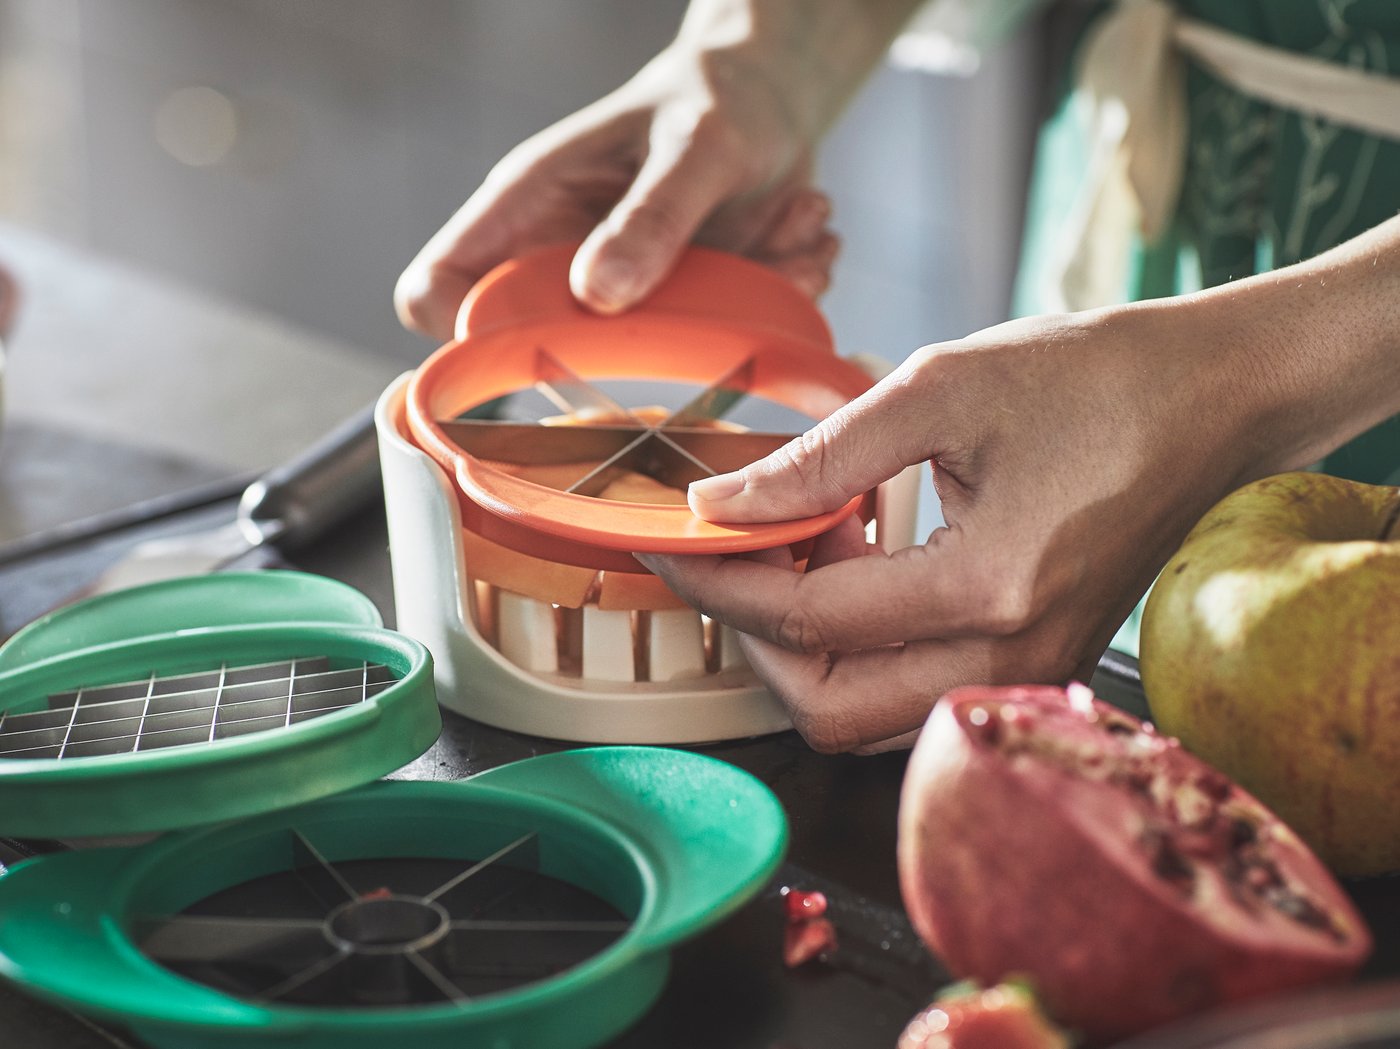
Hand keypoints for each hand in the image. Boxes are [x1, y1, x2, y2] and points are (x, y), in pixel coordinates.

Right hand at [395, 40, 834, 340]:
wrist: (776, 96)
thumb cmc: (718, 101)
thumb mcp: (693, 148)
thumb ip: (650, 218)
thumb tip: (595, 295)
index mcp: (528, 208)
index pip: (438, 289)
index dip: (462, 332)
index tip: (540, 345)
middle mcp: (563, 259)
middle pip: (545, 352)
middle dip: (642, 342)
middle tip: (713, 288)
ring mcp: (621, 293)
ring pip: (648, 362)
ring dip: (736, 313)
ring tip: (779, 235)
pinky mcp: (678, 310)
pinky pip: (720, 347)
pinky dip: (775, 297)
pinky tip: (795, 237)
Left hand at [637, 281, 1367, 753]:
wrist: (1213, 399)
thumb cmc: (1094, 376)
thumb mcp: (940, 389)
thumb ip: (819, 460)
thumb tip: (719, 507)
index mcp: (990, 588)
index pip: (809, 622)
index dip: (722, 579)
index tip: (673, 535)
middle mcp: (1011, 659)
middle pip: (829, 710)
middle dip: (757, 640)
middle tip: (731, 554)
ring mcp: (1028, 675)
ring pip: (867, 716)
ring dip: (807, 647)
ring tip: (800, 546)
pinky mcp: (1033, 664)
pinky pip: (912, 693)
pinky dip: (860, 645)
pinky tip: (857, 559)